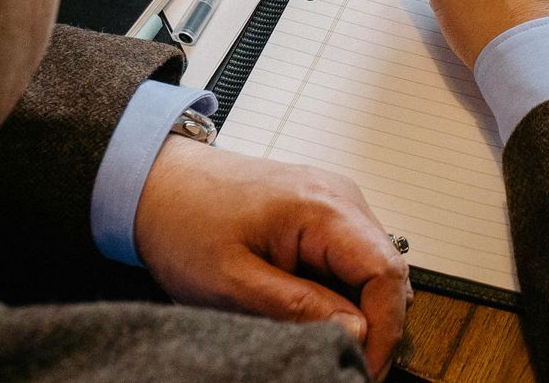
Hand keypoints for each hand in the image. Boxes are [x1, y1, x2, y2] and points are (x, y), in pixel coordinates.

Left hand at [134, 136, 410, 376]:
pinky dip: (346, 290)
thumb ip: (298, 308)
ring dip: (362, 308)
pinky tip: (319, 313)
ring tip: (329, 341)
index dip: (386, 328)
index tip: (365, 368)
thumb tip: (357, 332)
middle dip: (377, 323)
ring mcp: (335, 200)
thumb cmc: (186, 224)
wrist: (159, 184)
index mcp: (323, 208)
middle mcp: (340, 196)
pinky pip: (354, 255)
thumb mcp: (233, 284)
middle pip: (389, 268)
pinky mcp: (325, 211)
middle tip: (350, 365)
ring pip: (375, 264)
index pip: (386, 271)